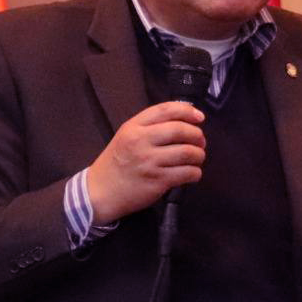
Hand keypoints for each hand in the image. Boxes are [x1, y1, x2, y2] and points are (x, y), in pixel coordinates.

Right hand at [86, 101, 206, 222]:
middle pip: (180, 130)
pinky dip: (195, 173)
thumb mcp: (126, 136)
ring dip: (199, 155)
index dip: (187, 111)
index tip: (199, 117)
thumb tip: (184, 119)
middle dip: (197, 135)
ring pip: (188, 152)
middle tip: (200, 142)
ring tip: (197, 158)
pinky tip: (192, 173)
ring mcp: (149, 162)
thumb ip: (150, 126)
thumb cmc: (117, 163)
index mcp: (133, 127)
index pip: (165, 110)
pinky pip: (187, 173)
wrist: (100, 192)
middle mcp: (141, 141)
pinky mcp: (157, 181)